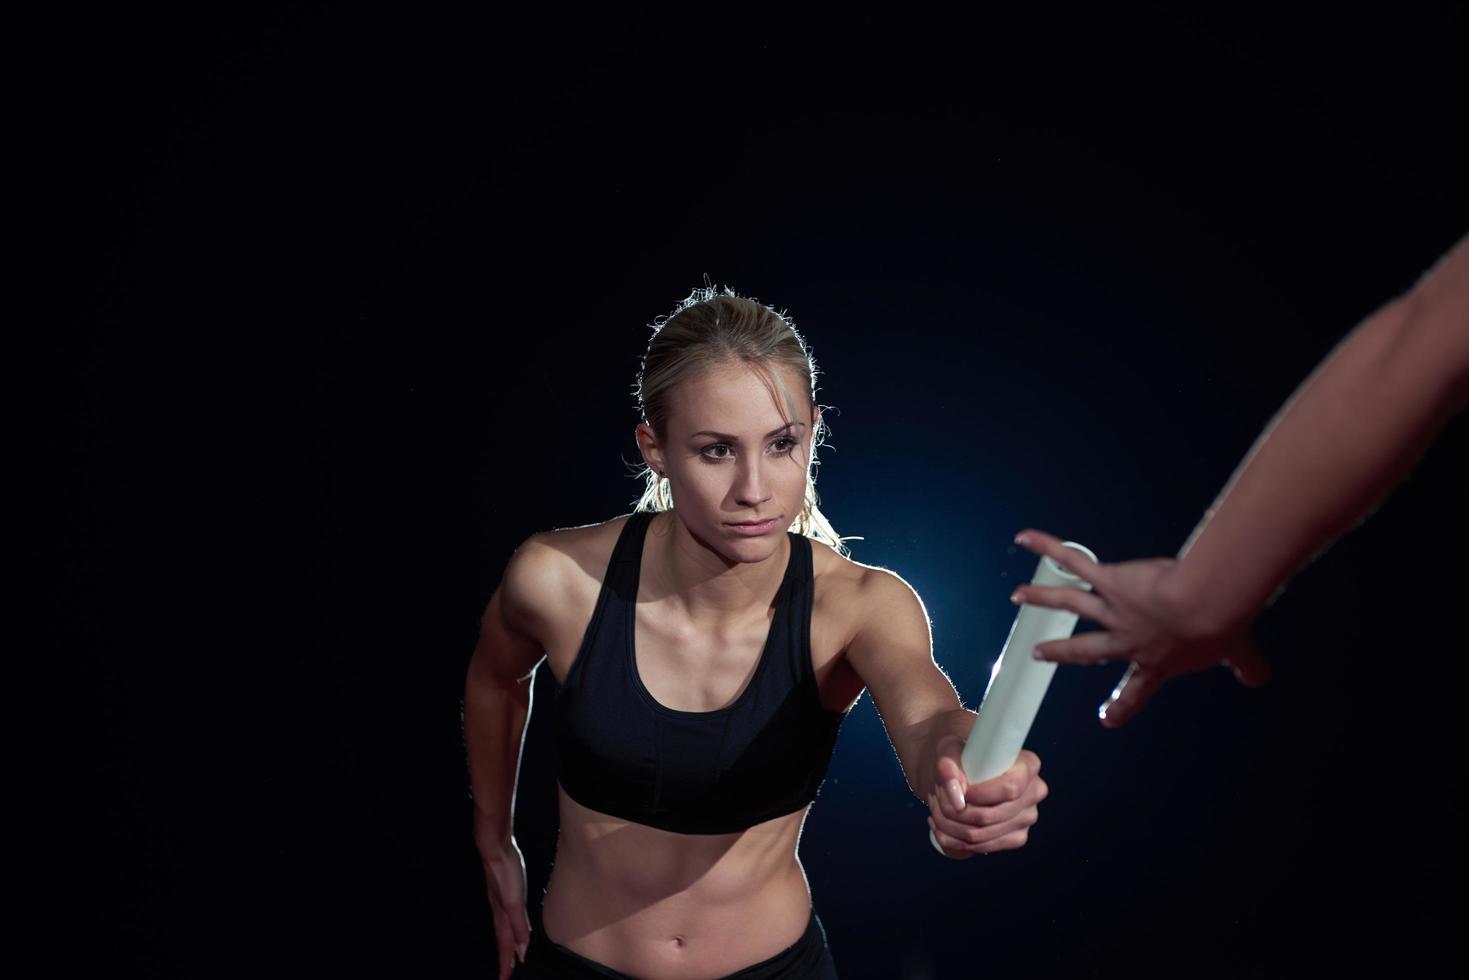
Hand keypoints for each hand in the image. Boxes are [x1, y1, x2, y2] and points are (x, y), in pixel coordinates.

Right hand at [481, 837, 531, 979]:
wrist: (495, 848)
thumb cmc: (504, 873)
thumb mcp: (515, 902)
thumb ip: (519, 926)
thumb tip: (522, 951)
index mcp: (502, 917)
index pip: (505, 946)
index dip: (506, 963)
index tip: (505, 978)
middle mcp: (500, 911)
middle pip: (504, 940)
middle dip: (506, 957)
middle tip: (508, 972)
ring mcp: (501, 900)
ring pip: (506, 927)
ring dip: (509, 941)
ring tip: (513, 951)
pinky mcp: (505, 889)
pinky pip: (509, 914)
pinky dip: (512, 923)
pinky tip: (516, 920)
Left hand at [926, 738, 1045, 858]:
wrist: (962, 773)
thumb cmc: (960, 757)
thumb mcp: (949, 751)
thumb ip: (948, 766)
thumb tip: (958, 795)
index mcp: (1028, 765)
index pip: (1010, 787)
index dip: (980, 794)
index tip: (958, 790)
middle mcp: (1034, 792)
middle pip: (992, 815)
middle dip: (956, 811)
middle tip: (936, 797)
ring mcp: (1027, 818)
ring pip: (983, 834)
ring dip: (951, 826)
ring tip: (935, 810)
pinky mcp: (1016, 838)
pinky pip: (984, 847)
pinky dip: (956, 841)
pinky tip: (941, 827)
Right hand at [1011, 528, 1270, 726]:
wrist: (1203, 607)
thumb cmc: (1220, 628)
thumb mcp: (1241, 652)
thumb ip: (1249, 666)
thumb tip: (1261, 677)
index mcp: (1156, 661)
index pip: (1137, 690)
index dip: (1122, 705)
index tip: (1108, 717)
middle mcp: (1126, 639)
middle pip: (1085, 649)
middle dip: (1061, 652)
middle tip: (1039, 654)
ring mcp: (1112, 610)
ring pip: (1069, 603)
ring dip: (1042, 598)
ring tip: (1019, 595)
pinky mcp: (1109, 582)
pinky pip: (1073, 563)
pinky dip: (1049, 548)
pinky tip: (1026, 538)